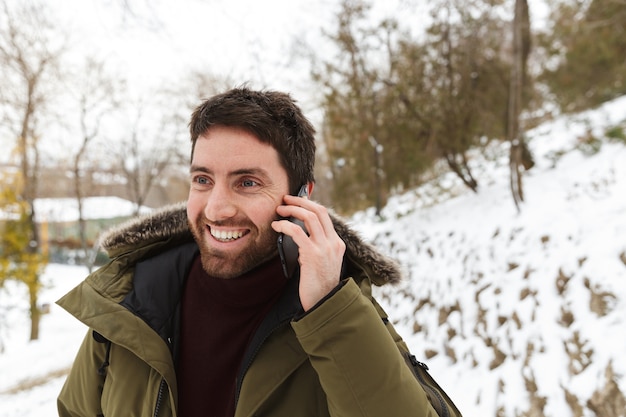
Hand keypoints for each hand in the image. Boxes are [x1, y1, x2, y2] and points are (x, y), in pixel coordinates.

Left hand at [272, 194, 345, 310]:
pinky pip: (297, 232)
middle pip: (319, 211)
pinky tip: (276, 226)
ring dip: (292, 209)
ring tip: (279, 210)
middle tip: (285, 199)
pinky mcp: (313, 255)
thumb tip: (297, 234)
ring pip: (309, 217)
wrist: (324, 304)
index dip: (309, 205)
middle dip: (300, 201)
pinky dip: (284, 225)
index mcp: (337, 244)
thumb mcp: (321, 264)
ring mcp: (325, 248)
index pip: (325, 216)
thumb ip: (314, 248)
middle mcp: (333, 243)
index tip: (296, 202)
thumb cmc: (318, 287)